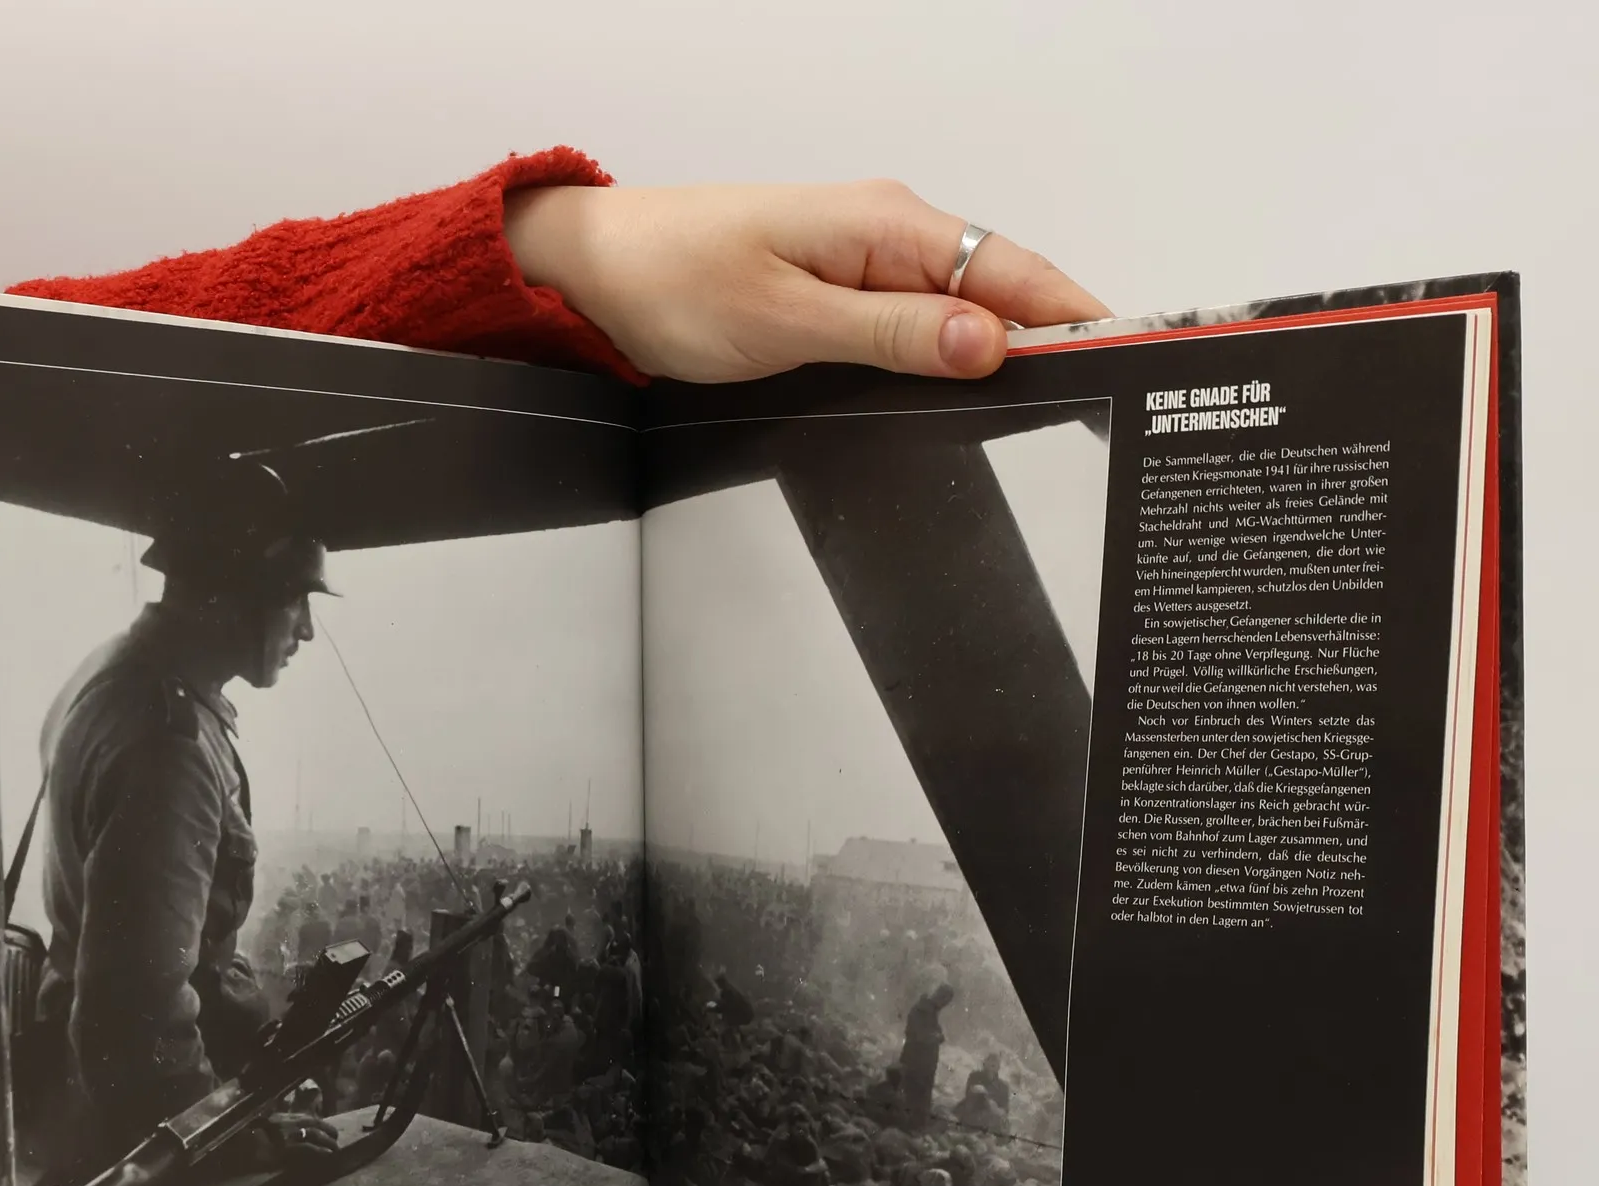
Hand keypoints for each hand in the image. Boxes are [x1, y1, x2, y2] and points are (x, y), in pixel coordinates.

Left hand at [504, 180, 1109, 382]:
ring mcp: (868, 266)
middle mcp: (889, 236)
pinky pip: (921, 328)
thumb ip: (892, 333)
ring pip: (963, 316)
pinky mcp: (845, 296)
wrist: (602, 277)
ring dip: (1003, 359)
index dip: (1076, 316)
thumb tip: (988, 342)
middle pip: (1001, 293)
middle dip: (1053, 344)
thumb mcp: (789, 319)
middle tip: (1101, 408)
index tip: (1130, 356)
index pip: (1013, 271)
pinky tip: (969, 397)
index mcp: (887, 225)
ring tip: (1054, 412)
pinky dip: (953, 361)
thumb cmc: (675, 283)